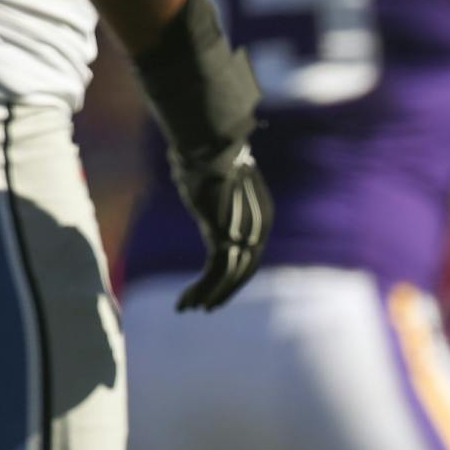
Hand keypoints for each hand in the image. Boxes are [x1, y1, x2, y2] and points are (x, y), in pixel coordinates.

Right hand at [170, 142, 271, 310]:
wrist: (210, 142)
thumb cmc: (205, 152)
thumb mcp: (212, 178)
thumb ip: (210, 193)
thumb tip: (189, 172)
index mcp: (260, 217)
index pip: (249, 255)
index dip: (233, 274)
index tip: (215, 284)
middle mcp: (258, 229)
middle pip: (243, 270)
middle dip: (223, 291)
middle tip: (206, 307)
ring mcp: (244, 234)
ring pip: (228, 275)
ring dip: (210, 295)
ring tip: (190, 308)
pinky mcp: (225, 235)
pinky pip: (216, 272)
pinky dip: (203, 290)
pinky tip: (189, 302)